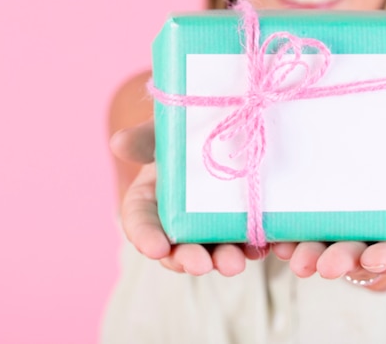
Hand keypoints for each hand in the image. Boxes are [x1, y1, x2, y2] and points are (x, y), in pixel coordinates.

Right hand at [110, 121, 263, 275]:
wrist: (222, 120)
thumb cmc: (183, 129)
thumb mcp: (163, 130)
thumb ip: (143, 139)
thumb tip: (118, 142)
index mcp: (150, 200)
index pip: (141, 224)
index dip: (146, 238)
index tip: (156, 249)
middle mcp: (178, 220)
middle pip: (178, 247)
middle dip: (188, 259)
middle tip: (201, 265)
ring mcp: (211, 225)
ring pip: (215, 249)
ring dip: (224, 259)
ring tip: (236, 263)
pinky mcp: (242, 222)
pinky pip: (250, 239)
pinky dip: (257, 246)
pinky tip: (267, 247)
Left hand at [271, 168, 385, 290]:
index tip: (373, 258)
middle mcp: (376, 241)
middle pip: (360, 257)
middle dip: (341, 261)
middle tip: (325, 265)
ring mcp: (346, 234)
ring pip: (327, 249)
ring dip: (310, 254)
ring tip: (295, 256)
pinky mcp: (321, 222)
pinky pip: (304, 232)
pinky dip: (290, 236)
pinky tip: (279, 238)